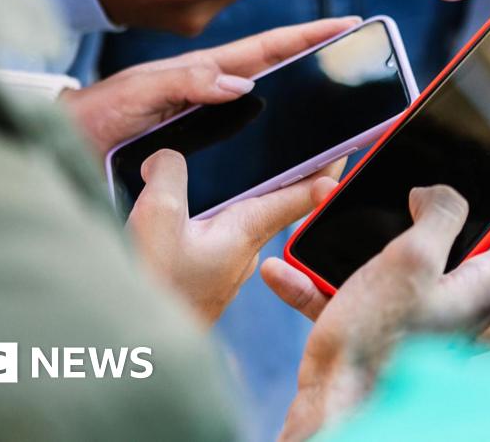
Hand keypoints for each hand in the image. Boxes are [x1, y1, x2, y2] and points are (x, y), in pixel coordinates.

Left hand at [62, 16, 359, 154]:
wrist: (65, 143)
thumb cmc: (96, 113)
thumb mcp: (139, 90)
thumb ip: (186, 82)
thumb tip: (242, 84)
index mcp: (203, 71)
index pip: (266, 49)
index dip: (306, 35)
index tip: (345, 22)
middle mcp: (214, 93)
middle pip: (280, 74)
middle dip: (321, 63)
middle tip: (362, 59)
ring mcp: (212, 119)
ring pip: (271, 107)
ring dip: (308, 105)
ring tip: (346, 110)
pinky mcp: (206, 148)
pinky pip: (254, 141)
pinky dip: (282, 144)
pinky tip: (302, 159)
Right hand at [127, 149, 342, 323]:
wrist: (137, 345)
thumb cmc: (155, 288)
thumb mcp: (160, 219)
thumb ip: (170, 175)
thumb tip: (168, 155)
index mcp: (246, 231)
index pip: (299, 195)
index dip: (325, 170)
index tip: (351, 149)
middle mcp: (245, 249)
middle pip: (274, 203)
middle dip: (286, 174)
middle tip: (298, 143)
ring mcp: (226, 267)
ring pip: (242, 220)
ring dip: (246, 194)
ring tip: (243, 166)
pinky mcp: (205, 277)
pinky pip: (217, 237)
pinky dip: (215, 216)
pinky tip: (193, 211)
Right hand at [267, 187, 489, 440]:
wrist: (335, 409)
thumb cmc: (375, 345)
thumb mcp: (410, 258)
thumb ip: (440, 211)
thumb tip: (439, 193)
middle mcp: (477, 304)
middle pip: (479, 238)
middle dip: (435, 211)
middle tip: (405, 191)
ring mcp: (443, 320)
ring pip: (420, 264)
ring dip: (373, 246)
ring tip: (333, 230)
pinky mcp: (406, 333)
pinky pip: (379, 294)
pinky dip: (338, 283)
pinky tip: (292, 273)